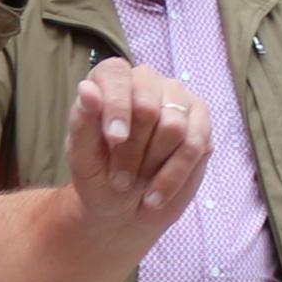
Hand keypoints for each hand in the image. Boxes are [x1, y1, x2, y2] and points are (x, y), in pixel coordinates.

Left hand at [62, 57, 212, 239]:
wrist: (123, 207)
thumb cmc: (98, 175)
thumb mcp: (81, 156)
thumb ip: (82, 122)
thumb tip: (87, 90)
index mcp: (110, 80)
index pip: (116, 75)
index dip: (116, 107)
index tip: (115, 139)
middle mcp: (146, 81)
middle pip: (147, 108)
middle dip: (132, 151)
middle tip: (119, 179)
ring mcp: (177, 99)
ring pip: (174, 128)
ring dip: (151, 165)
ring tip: (137, 184)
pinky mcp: (200, 124)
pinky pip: (194, 147)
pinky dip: (172, 177)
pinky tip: (155, 195)